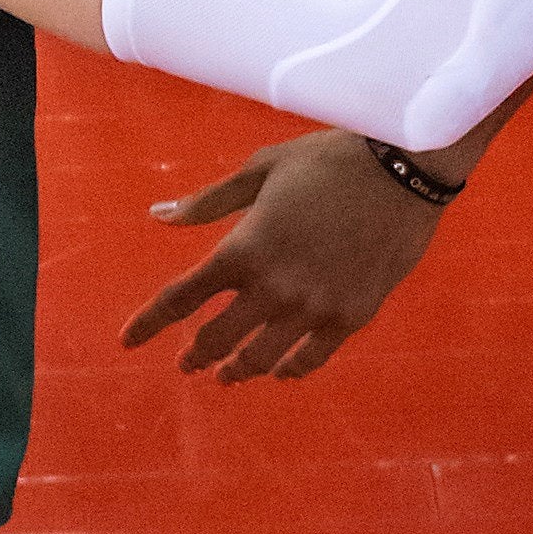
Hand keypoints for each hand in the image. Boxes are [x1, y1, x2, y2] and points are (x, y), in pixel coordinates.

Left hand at [119, 130, 438, 381]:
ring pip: (261, 358)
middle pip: (217, 338)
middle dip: (195, 354)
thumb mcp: (263, 168)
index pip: (181, 298)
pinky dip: (291, 369)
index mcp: (244, 248)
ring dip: (238, 369)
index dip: (148, 323)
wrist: (405, 166)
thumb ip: (210, 201)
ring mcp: (313, 307)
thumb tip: (158, 216)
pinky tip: (282, 371)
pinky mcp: (351, 315)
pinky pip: (312, 358)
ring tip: (229, 374)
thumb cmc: (329, 159)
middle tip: (188, 364)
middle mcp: (273, 287)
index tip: (127, 340)